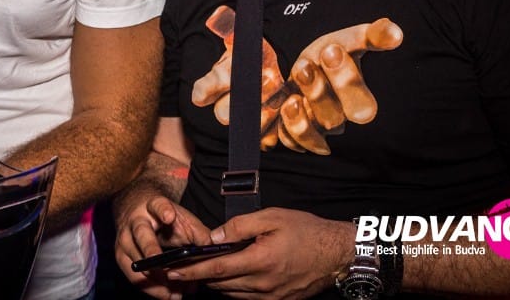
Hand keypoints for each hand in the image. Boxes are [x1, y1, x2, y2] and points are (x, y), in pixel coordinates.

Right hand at [115, 192, 216, 298]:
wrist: (137, 208)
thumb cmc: (163, 214)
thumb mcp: (183, 217)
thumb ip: (199, 232)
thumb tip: (214, 251)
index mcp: (152, 206)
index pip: (157, 205)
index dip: (163, 210)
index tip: (169, 216)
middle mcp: (134, 221)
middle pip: (141, 235)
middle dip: (150, 251)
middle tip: (163, 270)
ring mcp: (124, 239)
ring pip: (137, 262)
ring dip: (156, 280)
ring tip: (176, 293)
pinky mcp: (121, 256)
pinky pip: (134, 278)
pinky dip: (152, 289)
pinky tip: (169, 295)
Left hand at [162, 208, 353, 299]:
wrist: (337, 254)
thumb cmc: (306, 231)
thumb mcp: (272, 218)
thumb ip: (239, 226)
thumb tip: (214, 237)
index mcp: (260, 262)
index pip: (216, 269)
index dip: (192, 270)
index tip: (172, 270)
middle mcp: (263, 285)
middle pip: (221, 284)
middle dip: (198, 277)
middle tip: (179, 268)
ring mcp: (271, 297)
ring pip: (232, 294)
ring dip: (214, 283)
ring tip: (199, 271)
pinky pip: (247, 298)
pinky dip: (232, 288)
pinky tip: (227, 277)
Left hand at [190, 8, 402, 154]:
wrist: (298, 62)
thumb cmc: (325, 54)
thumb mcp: (347, 40)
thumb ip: (372, 36)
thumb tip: (395, 31)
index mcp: (355, 97)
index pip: (361, 102)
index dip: (347, 80)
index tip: (330, 49)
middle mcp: (337, 118)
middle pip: (335, 120)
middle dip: (319, 93)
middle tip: (304, 66)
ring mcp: (315, 130)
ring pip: (312, 136)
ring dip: (299, 119)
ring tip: (289, 96)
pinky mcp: (293, 136)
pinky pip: (288, 143)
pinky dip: (282, 130)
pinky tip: (277, 111)